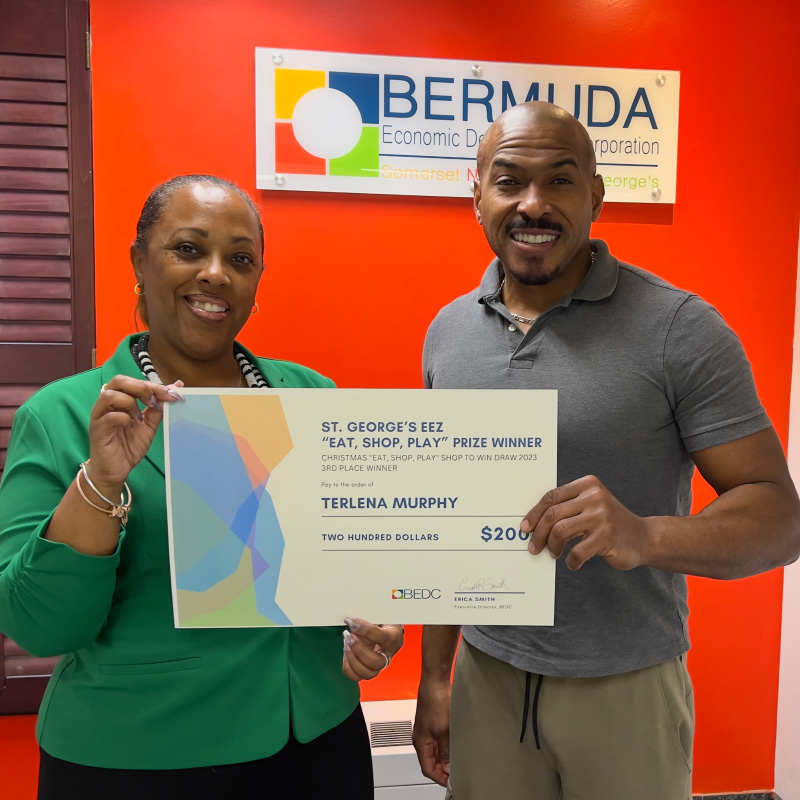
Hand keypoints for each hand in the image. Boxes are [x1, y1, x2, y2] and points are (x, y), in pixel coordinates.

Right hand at [87, 376, 184, 491]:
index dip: (154, 385)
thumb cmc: (129, 446)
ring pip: (109, 395)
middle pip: (119, 381)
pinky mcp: (97, 430)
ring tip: (138, 417)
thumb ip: (158, 408)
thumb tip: (175, 388)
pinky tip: (130, 425)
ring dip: (130, 402)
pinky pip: (108, 417)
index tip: (172, 393)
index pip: (134, 382)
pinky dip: (123, 417)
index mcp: (120, 400)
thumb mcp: (149, 425)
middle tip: (153, 401)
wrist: (117, 470)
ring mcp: (100, 416)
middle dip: (141, 388)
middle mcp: (107, 405)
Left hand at [341, 618, 403, 681]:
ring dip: (352, 659)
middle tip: (349, 636)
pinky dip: (348, 665)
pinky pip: (355, 676)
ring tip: (347, 643)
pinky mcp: (367, 670)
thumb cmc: (382, 621)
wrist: (386, 629)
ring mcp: (378, 666)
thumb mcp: (379, 615)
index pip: (381, 637)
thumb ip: (368, 619)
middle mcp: (387, 655)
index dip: (365, 630)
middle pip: (376, 663)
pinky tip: (347, 652)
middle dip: (358, 650)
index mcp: (394, 639)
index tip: (352, 622)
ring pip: (366, 673)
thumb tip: (352, 623)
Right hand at [412, 675, 450, 786]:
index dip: (439, 777)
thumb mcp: (443, 730)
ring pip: (435, 751)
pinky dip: (447, 748)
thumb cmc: (435, 700)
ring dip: (445, 758)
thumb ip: (445, 751)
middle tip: (456, 773)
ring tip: (457, 761)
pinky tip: (455, 746)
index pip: (427, 768)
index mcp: (420, 741)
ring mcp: (428, 729)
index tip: (451, 782)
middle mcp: (422, 737)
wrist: (435, 680)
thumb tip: (448, 767)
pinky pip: (439, 741)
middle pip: (431, 761)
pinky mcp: (434, 722)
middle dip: (442, 769)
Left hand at [522, 475, 650, 570]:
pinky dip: (571, 561)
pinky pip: (576, 552)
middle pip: (552, 515)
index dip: (534, 514)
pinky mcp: (606, 537)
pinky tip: (573, 562)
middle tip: (534, 546)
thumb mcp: (591, 505)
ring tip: (554, 553)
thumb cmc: (609, 523)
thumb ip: (567, 507)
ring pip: (560, 532)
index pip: (552, 497)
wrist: (644, 537)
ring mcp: (601, 516)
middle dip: (538, 533)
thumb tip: (533, 523)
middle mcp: (594, 497)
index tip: (525, 527)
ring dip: (552, 546)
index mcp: (587, 485)